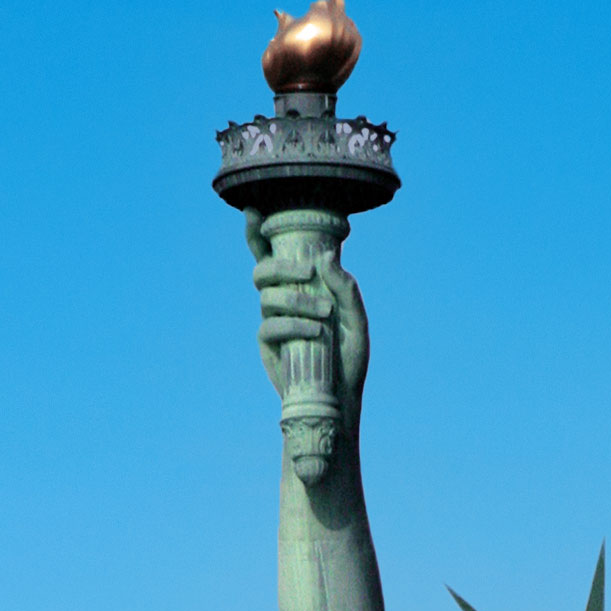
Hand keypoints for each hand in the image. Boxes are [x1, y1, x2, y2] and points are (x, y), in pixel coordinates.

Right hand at [249, 215, 370, 409]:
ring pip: (267, 296)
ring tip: (324, 315)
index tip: (253, 211)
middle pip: (262, 269)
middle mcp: (282, 300)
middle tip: (306, 271)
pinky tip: (315, 332)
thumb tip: (326, 257)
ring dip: (296, 300)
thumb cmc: (349, 358)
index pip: (273, 255)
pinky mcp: (267, 345)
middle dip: (280, 264)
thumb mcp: (357, 322)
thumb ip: (346, 290)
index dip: (257, 233)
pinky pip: (269, 326)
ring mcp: (272, 321)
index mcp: (301, 288)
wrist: (341, 399)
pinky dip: (293, 325)